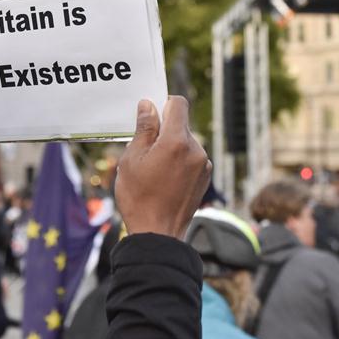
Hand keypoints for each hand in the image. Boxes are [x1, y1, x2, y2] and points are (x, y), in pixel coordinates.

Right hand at [115, 96, 210, 239]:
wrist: (158, 234)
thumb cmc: (139, 197)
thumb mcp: (132, 159)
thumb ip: (144, 129)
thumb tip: (148, 106)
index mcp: (177, 141)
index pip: (178, 104)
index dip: (162, 104)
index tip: (150, 116)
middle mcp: (196, 150)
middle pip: (181, 124)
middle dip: (164, 130)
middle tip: (145, 149)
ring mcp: (204, 164)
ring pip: (186, 142)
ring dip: (171, 147)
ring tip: (154, 169)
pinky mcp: (206, 177)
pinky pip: (192, 157)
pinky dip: (180, 160)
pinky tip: (165, 178)